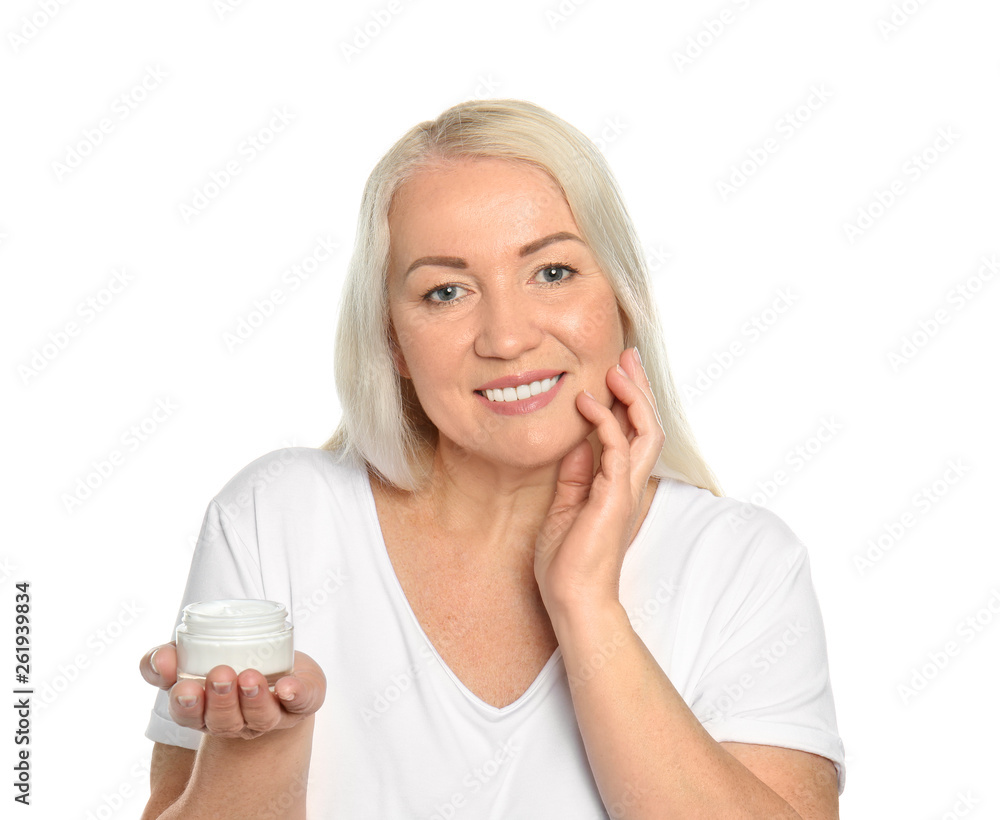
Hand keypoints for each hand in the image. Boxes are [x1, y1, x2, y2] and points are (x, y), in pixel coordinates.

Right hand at [139, 642, 325, 740]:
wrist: (280, 663)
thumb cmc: (228, 659)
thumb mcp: (190, 653)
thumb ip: (167, 655)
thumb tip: (161, 657)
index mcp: (205, 711)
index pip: (189, 715)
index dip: (185, 704)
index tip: (184, 686)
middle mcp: (236, 721)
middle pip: (224, 722)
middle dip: (221, 701)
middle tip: (220, 675)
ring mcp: (270, 715)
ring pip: (260, 718)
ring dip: (254, 699)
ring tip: (250, 678)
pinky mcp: (301, 702)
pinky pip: (302, 702)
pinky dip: (296, 694)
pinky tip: (288, 688)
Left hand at [534, 346, 664, 614]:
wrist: (572, 600)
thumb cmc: (567, 564)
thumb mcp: (565, 509)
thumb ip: (575, 477)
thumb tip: (576, 447)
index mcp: (619, 487)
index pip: (633, 434)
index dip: (628, 401)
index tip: (617, 372)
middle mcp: (630, 485)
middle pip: (648, 426)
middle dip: (639, 388)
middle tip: (627, 356)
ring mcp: (626, 491)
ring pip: (646, 432)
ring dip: (633, 397)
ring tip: (617, 368)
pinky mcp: (615, 498)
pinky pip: (617, 449)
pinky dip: (605, 421)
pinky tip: (587, 402)